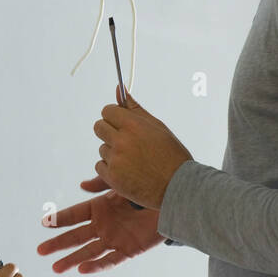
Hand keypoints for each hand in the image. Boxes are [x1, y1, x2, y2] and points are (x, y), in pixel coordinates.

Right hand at [37, 176, 163, 273]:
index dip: (59, 219)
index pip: (74, 215)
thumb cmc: (147, 191)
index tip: (43, 223)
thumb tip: (82, 185)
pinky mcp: (128, 251)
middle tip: (40, 251)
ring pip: (88, 252)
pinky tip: (82, 269)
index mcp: (99, 208)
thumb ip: (103, 184)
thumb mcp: (123, 184)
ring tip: (55, 268)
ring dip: (72, 260)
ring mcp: (114, 239)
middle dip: (58, 244)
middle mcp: (103, 226)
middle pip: (76, 236)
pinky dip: (97, 266)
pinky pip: (110, 260)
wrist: (173, 203)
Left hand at [93, 91, 191, 208]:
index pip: (107, 111)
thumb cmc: (170, 155)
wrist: (178, 187)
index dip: (113, 116)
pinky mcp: (112, 177)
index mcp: (134, 125)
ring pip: (102, 148)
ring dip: (112, 153)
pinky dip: (110, 169)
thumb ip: (135, 109)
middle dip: (108, 131)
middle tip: (124, 141)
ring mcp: (116, 159)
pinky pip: (100, 166)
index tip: (120, 122)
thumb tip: (119, 89)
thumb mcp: (157, 127)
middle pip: (99, 127)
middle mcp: (122, 141)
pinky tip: (127, 171)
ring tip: (133, 160)